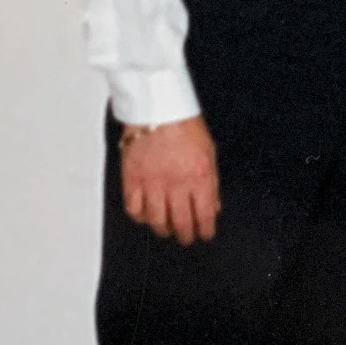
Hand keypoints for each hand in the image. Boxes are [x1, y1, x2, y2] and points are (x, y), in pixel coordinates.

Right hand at [121, 115, 219, 246]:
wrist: (158, 107)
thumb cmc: (185, 125)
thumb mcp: (209, 153)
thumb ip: (211, 183)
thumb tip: (213, 206)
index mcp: (199, 177)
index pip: (204, 216)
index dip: (205, 230)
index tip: (204, 234)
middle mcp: (176, 184)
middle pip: (181, 223)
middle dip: (185, 235)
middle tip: (186, 237)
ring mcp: (152, 183)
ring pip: (156, 220)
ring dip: (163, 229)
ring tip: (166, 229)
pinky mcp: (132, 179)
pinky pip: (134, 209)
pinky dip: (140, 216)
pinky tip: (145, 215)